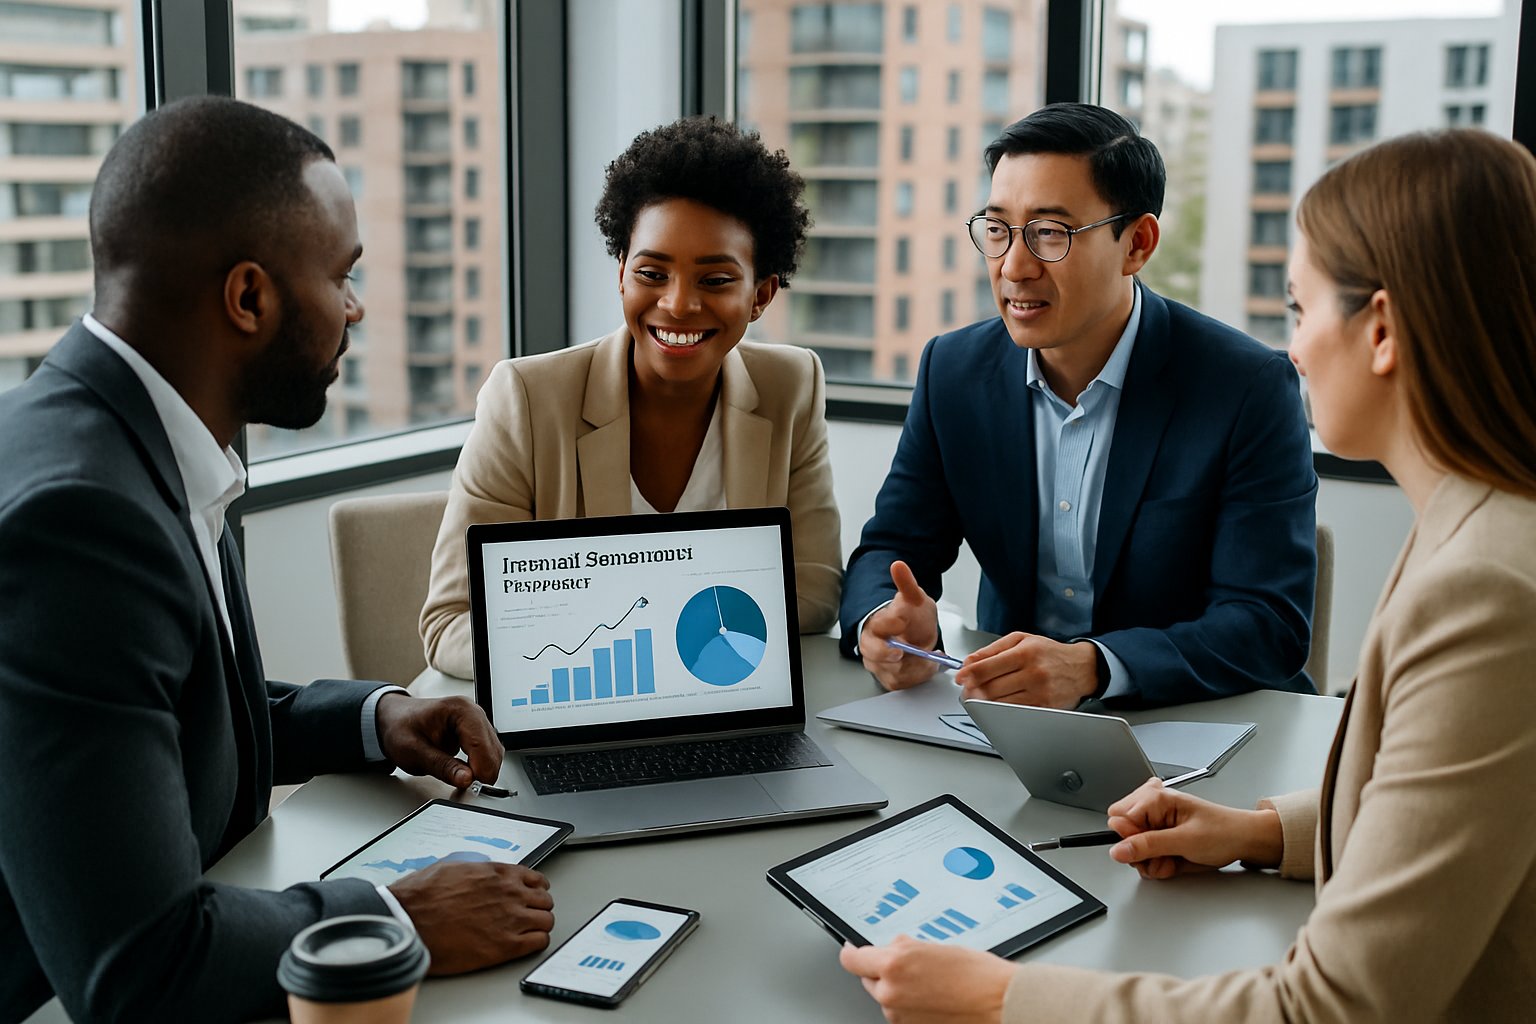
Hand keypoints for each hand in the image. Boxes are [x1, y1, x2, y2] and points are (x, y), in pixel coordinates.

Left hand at [375, 693, 503, 788]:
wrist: (394, 719)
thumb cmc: (400, 728)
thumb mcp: (414, 752)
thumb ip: (442, 766)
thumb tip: (467, 779)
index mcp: (459, 709)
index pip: (481, 744)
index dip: (480, 770)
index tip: (471, 787)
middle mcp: (473, 712)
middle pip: (492, 749)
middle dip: (482, 772)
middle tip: (464, 786)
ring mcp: (477, 721)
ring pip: (494, 753)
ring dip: (483, 770)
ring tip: (461, 778)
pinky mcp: (477, 732)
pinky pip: (488, 752)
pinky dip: (481, 766)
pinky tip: (465, 772)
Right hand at [388, 860, 553, 973]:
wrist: (409, 921)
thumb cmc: (422, 896)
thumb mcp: (451, 867)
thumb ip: (475, 871)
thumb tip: (478, 873)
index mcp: (498, 873)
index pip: (536, 880)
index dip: (534, 890)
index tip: (530, 897)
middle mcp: (510, 893)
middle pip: (545, 901)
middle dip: (537, 908)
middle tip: (528, 916)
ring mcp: (510, 919)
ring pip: (547, 920)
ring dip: (539, 925)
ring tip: (527, 931)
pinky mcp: (505, 945)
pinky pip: (539, 942)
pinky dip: (535, 943)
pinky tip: (524, 944)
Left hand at [839, 936, 1013, 1022]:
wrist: (1001, 1003)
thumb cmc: (977, 975)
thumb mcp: (934, 947)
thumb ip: (905, 948)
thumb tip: (892, 947)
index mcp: (894, 964)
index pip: (852, 959)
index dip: (852, 952)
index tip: (853, 949)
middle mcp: (891, 992)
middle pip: (868, 979)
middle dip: (882, 970)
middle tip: (908, 964)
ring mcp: (900, 1014)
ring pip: (886, 997)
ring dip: (898, 989)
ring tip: (930, 982)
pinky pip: (901, 1013)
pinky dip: (910, 1005)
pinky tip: (933, 996)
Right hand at [859, 562, 941, 691]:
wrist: (914, 635)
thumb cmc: (911, 617)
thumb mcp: (914, 598)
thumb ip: (906, 584)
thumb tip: (898, 565)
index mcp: (877, 624)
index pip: (877, 624)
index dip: (889, 623)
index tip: (901, 620)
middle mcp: (873, 646)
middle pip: (872, 653)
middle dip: (887, 654)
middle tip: (901, 652)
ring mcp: (880, 664)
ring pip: (890, 670)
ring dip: (912, 665)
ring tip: (928, 656)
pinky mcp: (890, 678)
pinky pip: (901, 682)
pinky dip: (916, 676)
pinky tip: (926, 665)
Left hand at [954, 633, 1098, 708]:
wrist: (1082, 668)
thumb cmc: (1049, 653)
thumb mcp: (1021, 640)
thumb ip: (992, 650)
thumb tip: (968, 662)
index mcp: (1025, 653)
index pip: (986, 668)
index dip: (968, 674)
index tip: (959, 677)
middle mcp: (1033, 673)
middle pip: (990, 689)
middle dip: (972, 691)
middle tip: (966, 690)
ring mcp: (1039, 693)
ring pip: (999, 703)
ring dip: (983, 702)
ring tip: (979, 696)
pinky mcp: (1044, 708)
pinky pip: (1014, 712)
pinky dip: (1000, 709)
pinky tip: (997, 702)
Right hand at [1106, 778, 1283, 878]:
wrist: (1244, 841)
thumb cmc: (1223, 832)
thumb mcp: (1184, 841)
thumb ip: (1148, 845)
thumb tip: (1118, 850)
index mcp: (1155, 797)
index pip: (1117, 819)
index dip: (1131, 839)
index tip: (1151, 849)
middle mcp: (1152, 805)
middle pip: (1122, 833)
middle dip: (1140, 851)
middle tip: (1164, 854)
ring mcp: (1156, 820)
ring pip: (1132, 847)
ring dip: (1152, 860)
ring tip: (1174, 858)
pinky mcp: (1161, 834)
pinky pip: (1145, 853)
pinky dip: (1158, 862)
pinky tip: (1175, 860)